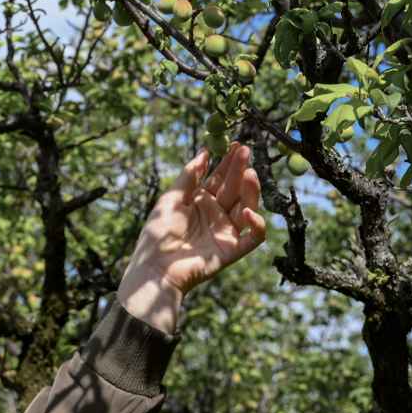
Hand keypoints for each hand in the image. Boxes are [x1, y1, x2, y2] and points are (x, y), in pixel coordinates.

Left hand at [118, 142, 266, 333]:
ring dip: (252, 191)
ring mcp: (226, 232)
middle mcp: (216, 215)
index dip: (229, 161)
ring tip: (249, 174)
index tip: (237, 143)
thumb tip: (205, 151)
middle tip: (246, 151)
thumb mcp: (170, 199)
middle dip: (241, 169)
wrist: (154, 269)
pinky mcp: (233, 250)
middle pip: (235, 189)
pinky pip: (254, 237)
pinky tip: (248, 212)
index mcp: (201, 202)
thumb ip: (189, 176)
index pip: (221, 178)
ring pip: (248, 208)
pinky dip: (257, 225)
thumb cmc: (157, 234)